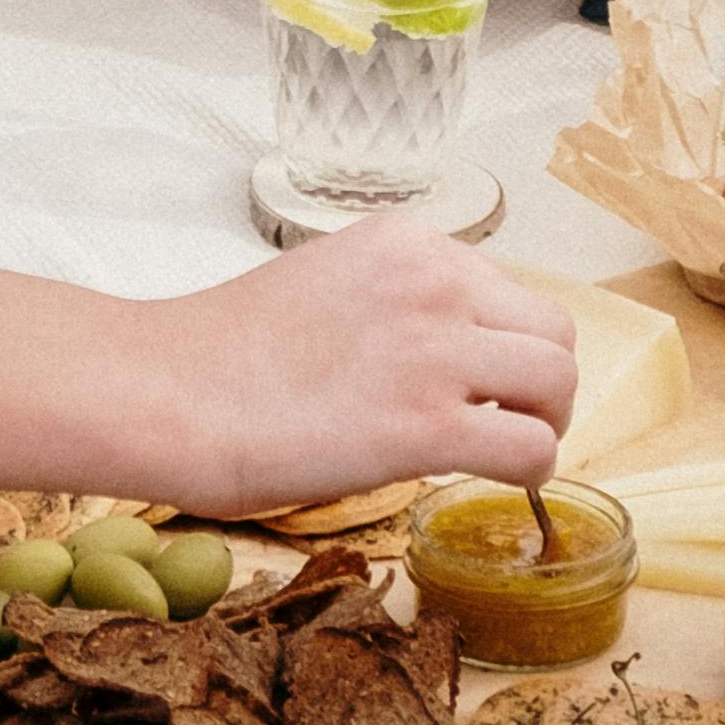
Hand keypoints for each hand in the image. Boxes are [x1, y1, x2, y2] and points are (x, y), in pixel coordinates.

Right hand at [164, 226, 580, 512]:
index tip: (471, 379)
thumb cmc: (222, 353)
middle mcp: (434, 279)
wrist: (166, 392)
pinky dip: (531, 471)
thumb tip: (433, 354)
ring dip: (544, 422)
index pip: (504, 288)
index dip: (497, 343)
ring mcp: (435, 349)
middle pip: (551, 330)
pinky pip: (532, 447)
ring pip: (558, 381)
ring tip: (508, 449)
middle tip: (505, 418)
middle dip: (538, 380)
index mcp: (407, 241)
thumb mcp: (324, 284)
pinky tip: (495, 482)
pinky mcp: (427, 424)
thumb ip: (390, 301)